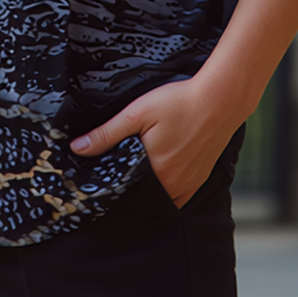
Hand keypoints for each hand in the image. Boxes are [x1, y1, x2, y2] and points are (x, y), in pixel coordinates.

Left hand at [70, 77, 241, 208]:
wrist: (220, 99)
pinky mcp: (201, 179)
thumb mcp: (137, 113)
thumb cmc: (178, 103)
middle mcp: (174, 186)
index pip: (126, 192)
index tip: (101, 181)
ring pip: (162, 197)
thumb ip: (107, 134)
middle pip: (144, 196)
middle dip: (130, 189)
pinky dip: (168, 188)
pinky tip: (161, 171)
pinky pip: (179, 194)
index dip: (113, 187)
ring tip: (138, 171)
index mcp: (156, 173)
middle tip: (119, 172)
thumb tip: (77, 148)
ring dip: (149, 188)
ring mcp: (190, 185)